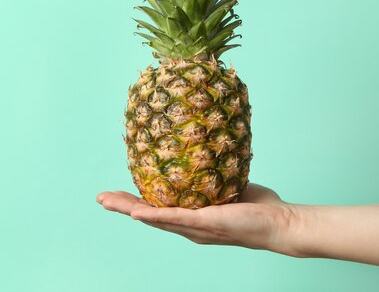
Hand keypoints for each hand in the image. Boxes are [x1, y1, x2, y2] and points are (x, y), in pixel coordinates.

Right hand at [96, 183, 303, 255]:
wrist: (278, 222)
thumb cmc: (257, 208)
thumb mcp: (230, 186)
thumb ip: (216, 174)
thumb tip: (209, 150)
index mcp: (193, 217)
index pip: (159, 209)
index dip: (137, 202)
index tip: (119, 193)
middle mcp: (189, 226)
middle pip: (149, 216)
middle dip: (123, 206)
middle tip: (101, 198)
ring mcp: (195, 227)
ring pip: (155, 219)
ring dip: (129, 210)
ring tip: (108, 202)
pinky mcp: (205, 224)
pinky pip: (175, 218)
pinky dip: (155, 216)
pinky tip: (137, 212)